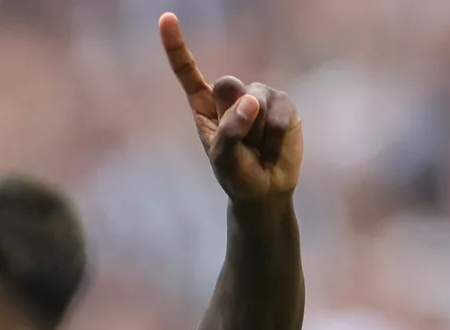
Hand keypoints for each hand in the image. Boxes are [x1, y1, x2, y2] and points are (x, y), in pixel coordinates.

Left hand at [160, 13, 300, 201]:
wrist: (266, 191)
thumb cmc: (237, 174)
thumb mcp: (223, 158)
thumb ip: (231, 130)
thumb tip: (253, 101)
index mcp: (204, 104)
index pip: (187, 71)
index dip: (176, 46)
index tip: (166, 19)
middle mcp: (231, 94)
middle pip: (227, 85)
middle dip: (233, 115)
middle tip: (241, 142)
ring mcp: (259, 95)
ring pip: (255, 102)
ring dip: (255, 136)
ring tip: (258, 150)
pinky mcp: (283, 104)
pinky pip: (276, 117)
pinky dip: (273, 141)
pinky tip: (272, 150)